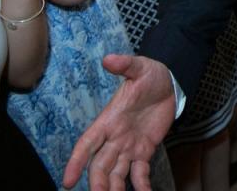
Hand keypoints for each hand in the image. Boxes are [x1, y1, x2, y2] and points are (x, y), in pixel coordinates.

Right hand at [64, 55, 176, 190]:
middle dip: (98, 183)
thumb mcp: (139, 67)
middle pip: (100, 165)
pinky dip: (141, 185)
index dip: (77, 162)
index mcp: (109, 120)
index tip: (68, 181)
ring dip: (115, 189)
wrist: (169, 83)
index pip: (88, 144)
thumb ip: (125, 65)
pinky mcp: (144, 151)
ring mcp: (129, 146)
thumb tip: (109, 59)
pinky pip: (140, 173)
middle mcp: (115, 137)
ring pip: (117, 174)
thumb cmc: (150, 75)